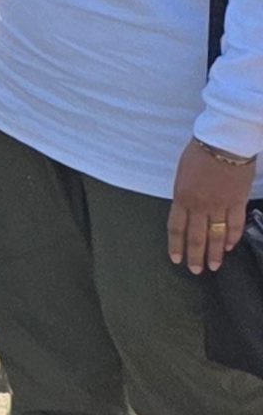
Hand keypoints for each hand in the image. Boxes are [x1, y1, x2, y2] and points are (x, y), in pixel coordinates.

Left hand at [170, 139, 254, 273]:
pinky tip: (229, 247)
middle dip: (195, 255)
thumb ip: (183, 195)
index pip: (176, 228)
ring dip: (215, 252)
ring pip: (216, 235)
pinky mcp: (238, 201)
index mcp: (181, 197)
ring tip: (213, 266)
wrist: (224, 143)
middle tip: (196, 271)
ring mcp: (220, 205)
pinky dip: (232, 237)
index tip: (176, 259)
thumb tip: (186, 212)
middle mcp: (199, 205)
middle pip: (196, 236)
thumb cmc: (199, 154)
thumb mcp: (182, 174)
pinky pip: (235, 224)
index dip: (176, 245)